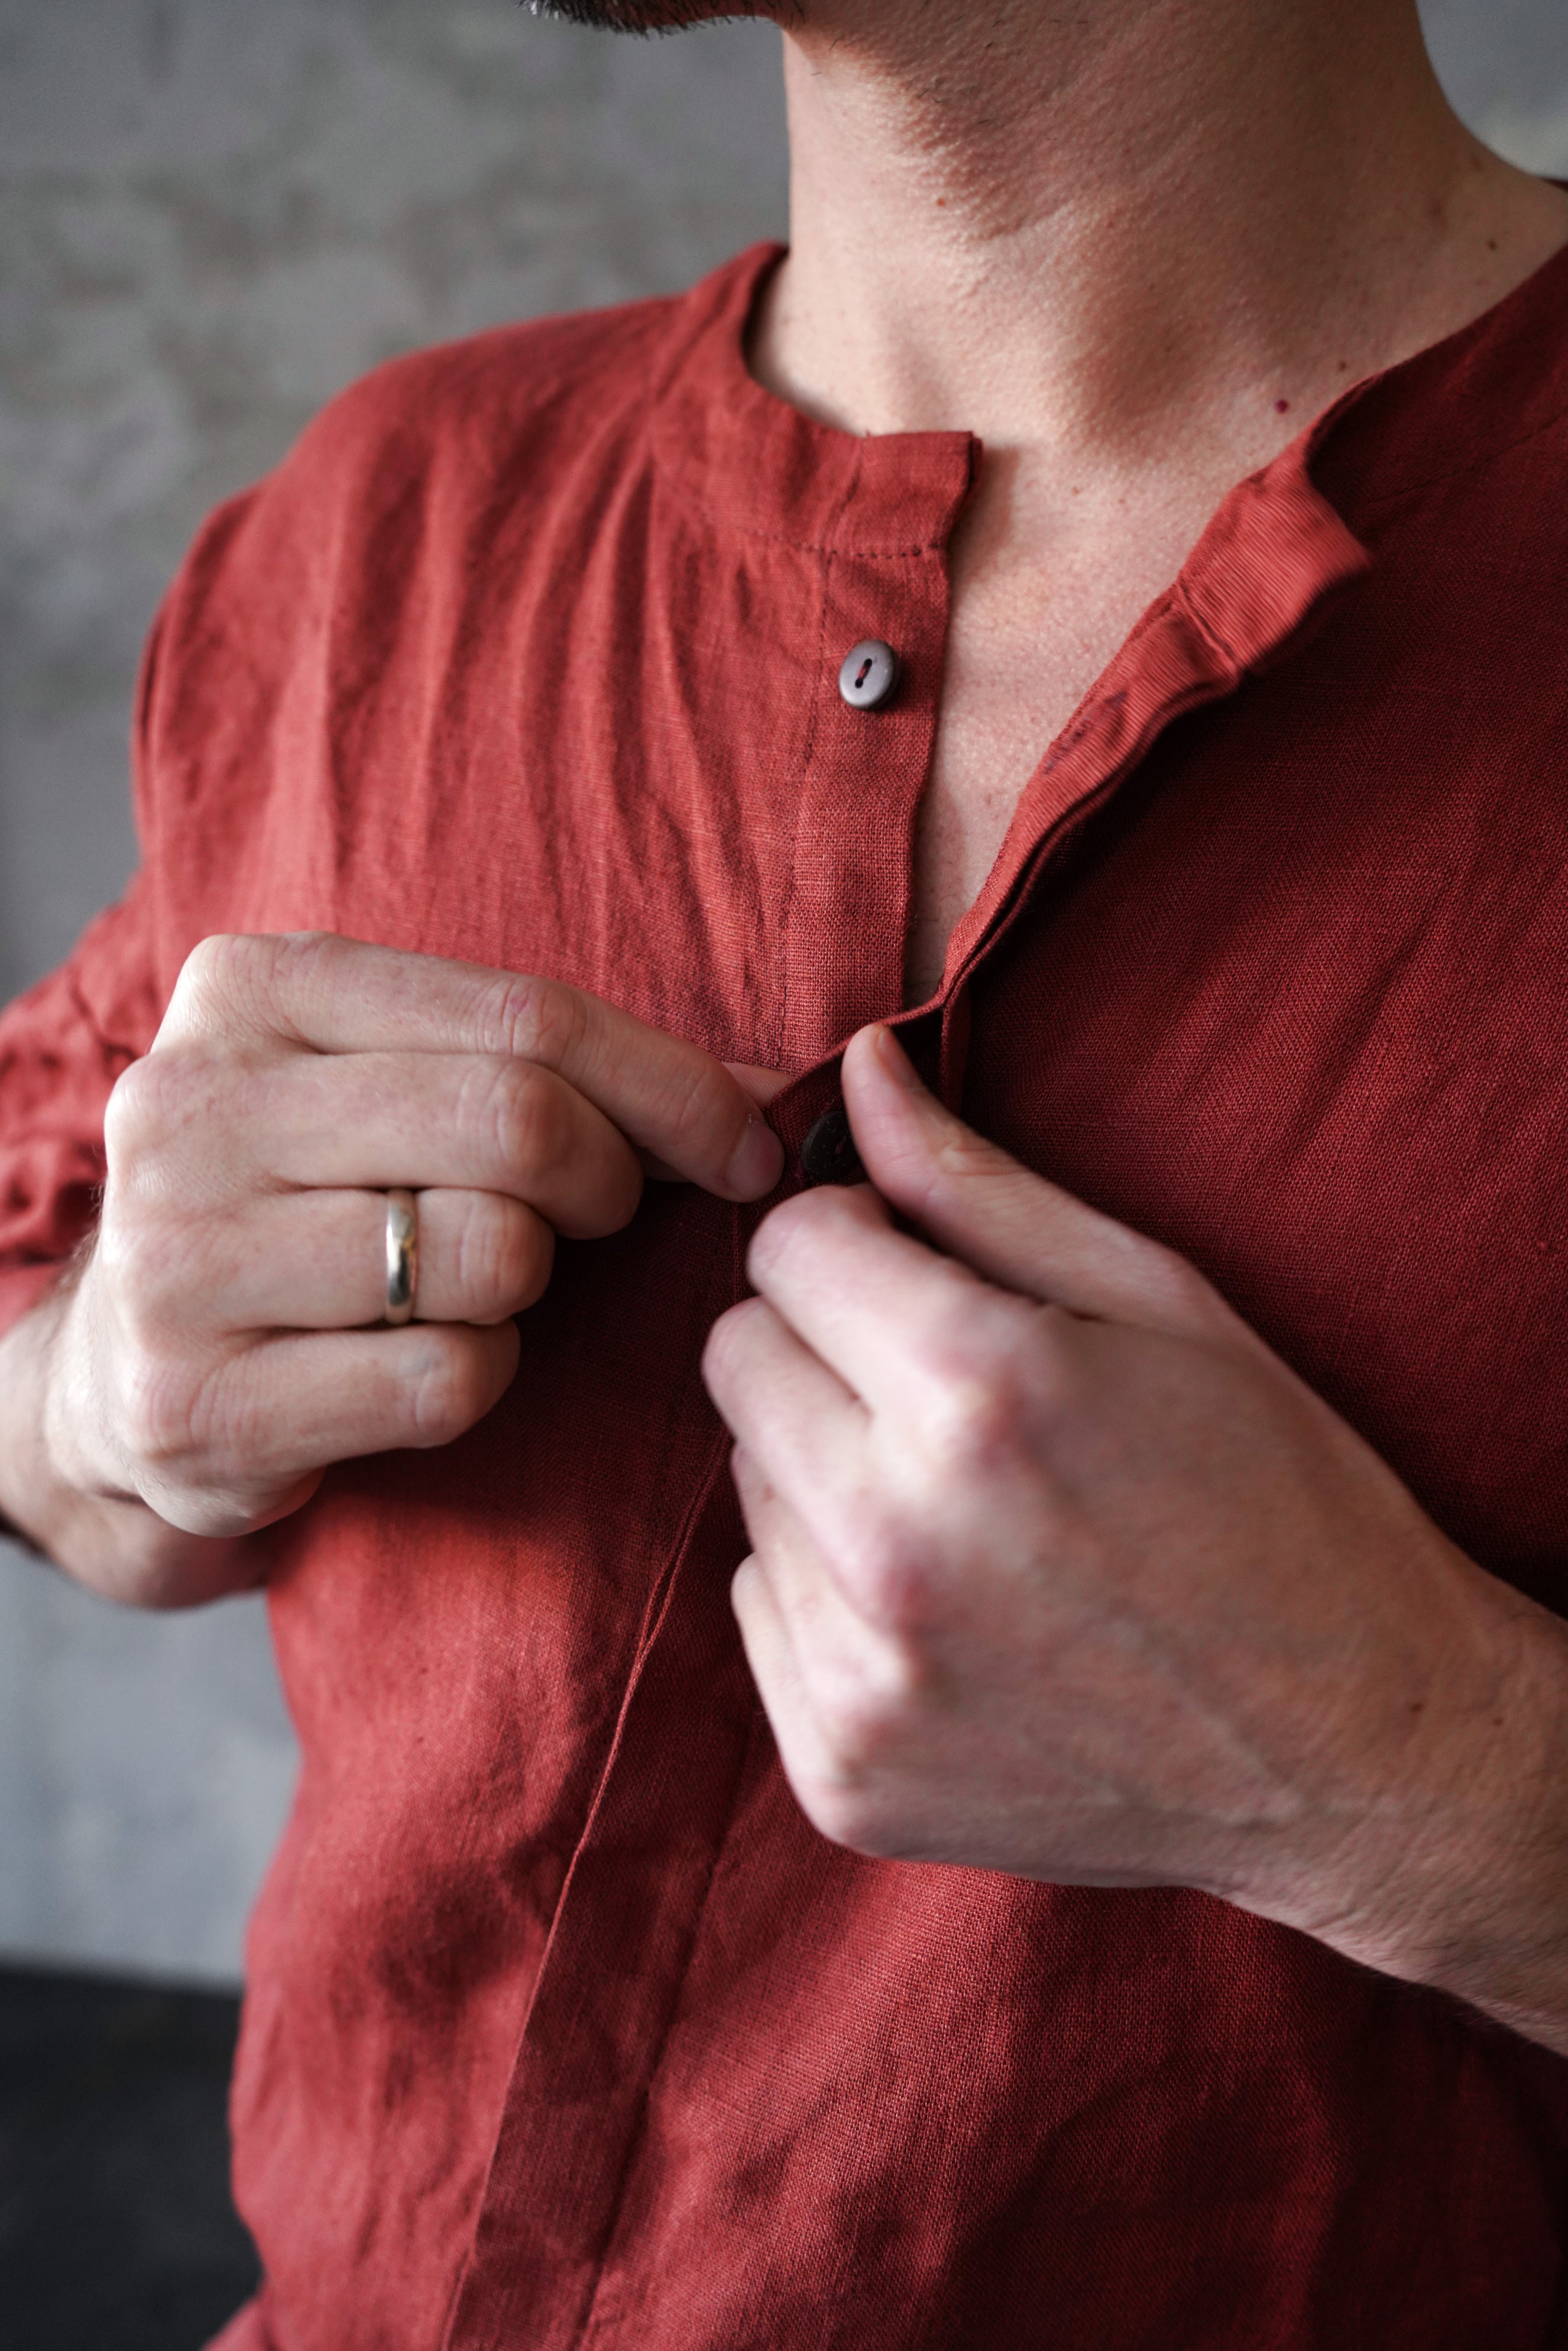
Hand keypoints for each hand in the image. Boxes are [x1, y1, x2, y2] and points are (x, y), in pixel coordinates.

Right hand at [35, 931, 781, 1588]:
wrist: (125, 1369)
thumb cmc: (313, 1206)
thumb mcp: (399, 1087)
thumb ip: (550, 1062)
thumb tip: (775, 1083)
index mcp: (249, 990)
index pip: (526, 1014)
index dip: (673, 1085)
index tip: (746, 1144)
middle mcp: (190, 1107)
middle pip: (516, 1123)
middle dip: (613, 1181)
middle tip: (611, 1217)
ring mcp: (175, 1260)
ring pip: (488, 1256)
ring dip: (534, 1287)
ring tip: (486, 1284)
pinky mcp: (193, 1404)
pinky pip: (444, 1380)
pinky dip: (481, 1379)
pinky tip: (427, 1364)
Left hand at [703, 1024, 1561, 2001]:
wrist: (1356, 1754)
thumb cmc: (1276, 1497)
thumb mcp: (1157, 1303)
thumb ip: (977, 1184)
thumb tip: (856, 1065)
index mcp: (981, 1393)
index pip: (785, 1246)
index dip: (857, 1243)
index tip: (922, 1276)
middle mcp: (897, 1543)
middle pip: (736, 1359)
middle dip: (823, 1347)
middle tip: (945, 1394)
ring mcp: (863, 1676)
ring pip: (744, 1486)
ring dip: (826, 1474)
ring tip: (969, 1515)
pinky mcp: (842, 1773)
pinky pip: (757, 1609)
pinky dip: (830, 1595)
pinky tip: (953, 1612)